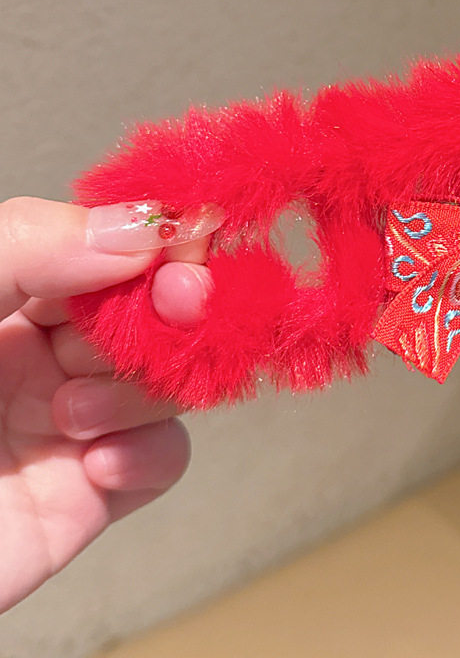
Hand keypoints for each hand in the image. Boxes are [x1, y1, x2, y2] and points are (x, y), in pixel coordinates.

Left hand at [0, 197, 214, 612]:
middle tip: (177, 301)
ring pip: (168, 378)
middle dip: (169, 308)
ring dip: (144, 389)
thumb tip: (146, 225)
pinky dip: (150, 454)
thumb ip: (30, 245)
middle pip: (153, 310)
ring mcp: (71, 420)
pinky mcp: (90, 493)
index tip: (183, 243)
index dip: (157, 240)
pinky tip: (100, 465)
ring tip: (72, 415)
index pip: (109, 247)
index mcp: (7, 292)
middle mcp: (45, 352)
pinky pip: (165, 457)